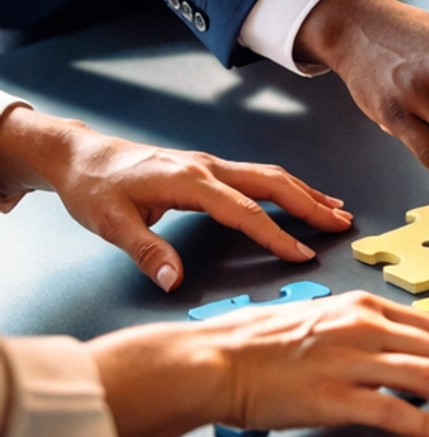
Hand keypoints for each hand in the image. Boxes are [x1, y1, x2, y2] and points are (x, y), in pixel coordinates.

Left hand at [0, 109, 349, 291]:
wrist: (78, 155)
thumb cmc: (93, 186)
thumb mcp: (110, 223)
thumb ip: (147, 251)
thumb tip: (175, 281)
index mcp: (189, 181)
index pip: (244, 210)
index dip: (275, 235)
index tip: (301, 255)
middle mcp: (206, 168)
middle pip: (272, 182)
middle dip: (310, 203)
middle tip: (341, 224)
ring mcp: (209, 164)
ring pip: (269, 175)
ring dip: (304, 192)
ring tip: (335, 209)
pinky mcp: (206, 168)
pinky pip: (256, 175)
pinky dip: (285, 186)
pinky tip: (298, 196)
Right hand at [91, 290, 428, 436]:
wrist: (214, 359)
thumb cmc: (257, 343)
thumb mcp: (320, 320)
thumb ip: (360, 330)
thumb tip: (397, 350)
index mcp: (361, 306)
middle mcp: (362, 327)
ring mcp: (349, 361)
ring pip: (426, 376)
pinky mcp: (333, 397)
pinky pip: (392, 410)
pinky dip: (427, 421)